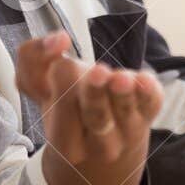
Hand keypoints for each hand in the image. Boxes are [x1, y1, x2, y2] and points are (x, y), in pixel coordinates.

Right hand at [14, 31, 164, 184]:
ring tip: (121, 78)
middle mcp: (99, 144)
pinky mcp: (149, 114)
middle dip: (96, 95)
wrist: (97, 145)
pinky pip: (152, 104)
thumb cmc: (64, 107)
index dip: (62, 80)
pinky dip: (149, 91)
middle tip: (98, 73)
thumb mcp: (38, 86)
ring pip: (127, 111)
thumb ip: (33, 57)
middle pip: (97, 117)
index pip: (62, 108)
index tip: (61, 62)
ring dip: (124, 93)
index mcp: (66, 143)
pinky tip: (144, 78)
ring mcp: (128, 132)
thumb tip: (59, 39)